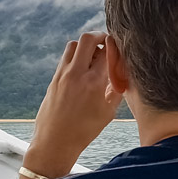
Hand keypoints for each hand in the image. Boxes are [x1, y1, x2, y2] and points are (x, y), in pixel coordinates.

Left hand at [24, 32, 122, 178]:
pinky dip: (77, 56)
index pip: (107, 51)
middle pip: (88, 39)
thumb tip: (123, 74)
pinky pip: (66, 58)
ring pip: (74, 45)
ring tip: (95, 55)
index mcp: (94, 82)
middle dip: (100, 36)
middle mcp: (76, 74)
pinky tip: (84, 68)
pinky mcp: (54, 79)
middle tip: (108, 43)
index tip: (121, 49)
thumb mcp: (108, 112)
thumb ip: (117, 90)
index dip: (116, 47)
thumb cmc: (84, 131)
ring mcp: (62, 75)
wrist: (55, 142)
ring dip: (86, 45)